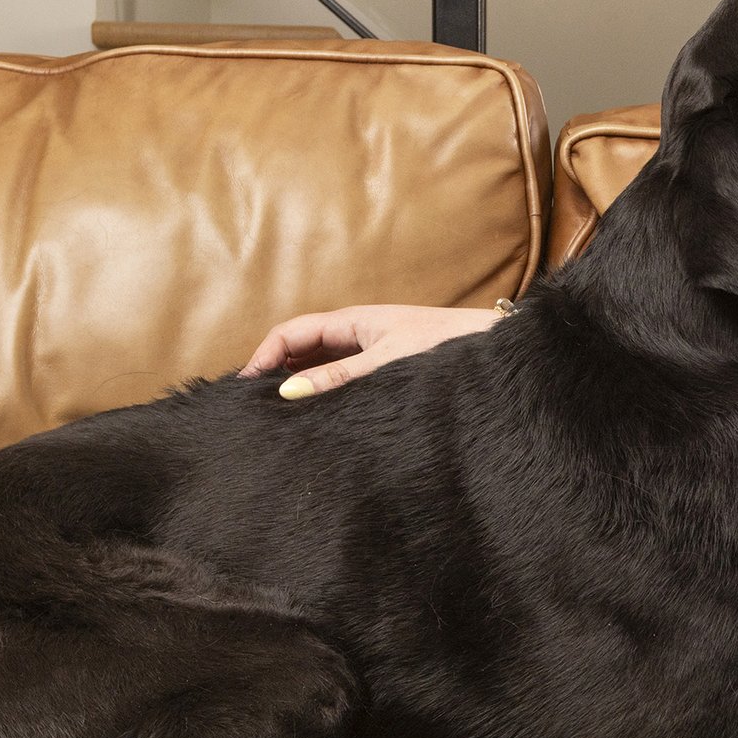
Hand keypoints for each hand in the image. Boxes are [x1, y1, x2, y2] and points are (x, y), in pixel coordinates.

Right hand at [238, 303, 501, 398]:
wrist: (494, 349)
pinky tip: (317, 415)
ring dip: (298, 383)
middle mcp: (358, 332)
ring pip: (321, 364)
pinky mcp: (386, 369)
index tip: (243, 387)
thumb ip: (339, 378)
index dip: (263, 355)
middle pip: (301, 348)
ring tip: (276, 416)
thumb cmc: (446, 348)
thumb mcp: (386, 364)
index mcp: (353, 321)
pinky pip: (342, 377)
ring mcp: (371, 350)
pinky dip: (323, 391)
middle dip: (274, 370)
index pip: (291, 331)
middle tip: (251, 406)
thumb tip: (288, 390)